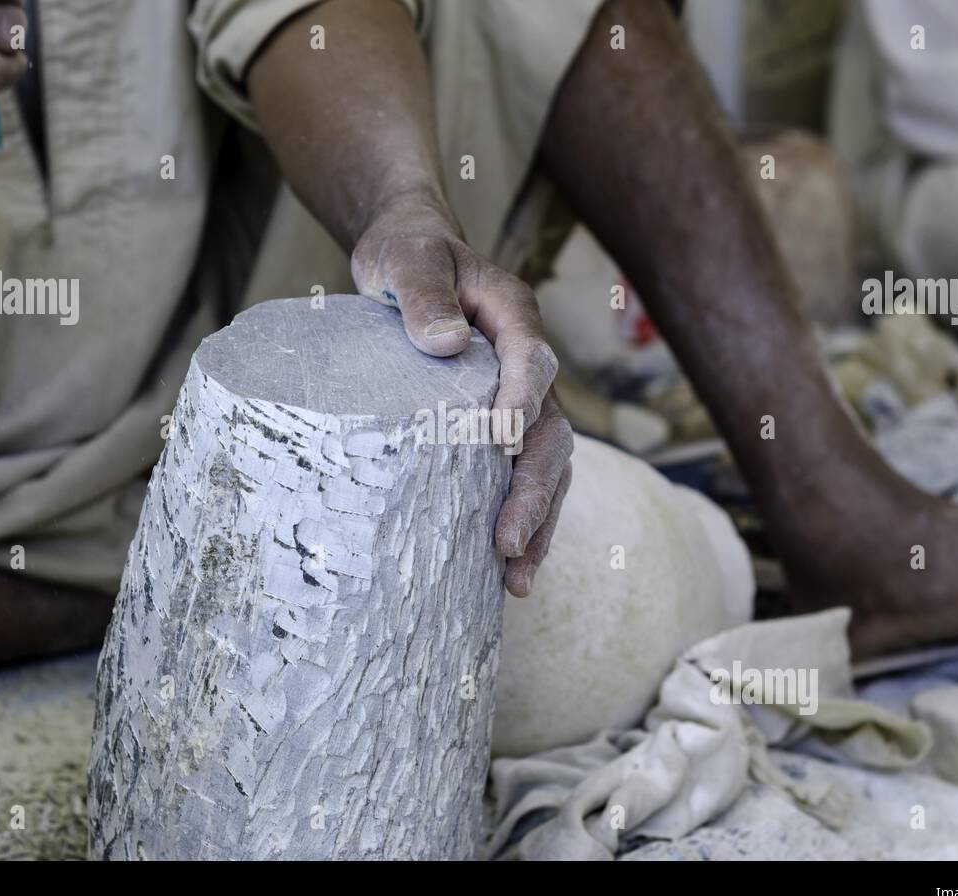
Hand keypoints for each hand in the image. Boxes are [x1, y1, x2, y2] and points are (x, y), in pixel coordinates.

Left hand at [351, 197, 573, 596]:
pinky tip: (505, 569)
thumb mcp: (407, 259)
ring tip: (516, 579)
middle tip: (510, 540)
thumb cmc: (409, 255)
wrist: (408, 258)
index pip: (533, 361)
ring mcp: (521, 399)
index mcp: (513, 317)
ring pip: (546, 466)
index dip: (523, 400)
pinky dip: (520, 520)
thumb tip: (444, 345)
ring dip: (537, 521)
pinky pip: (521, 475)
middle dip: (534, 490)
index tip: (503, 438)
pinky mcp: (500, 426)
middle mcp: (529, 364)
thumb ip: (424, 293)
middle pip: (549, 432)